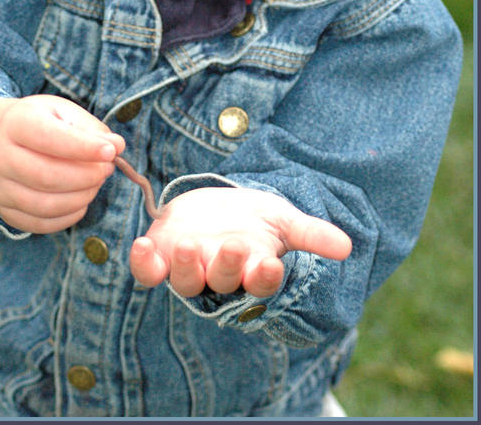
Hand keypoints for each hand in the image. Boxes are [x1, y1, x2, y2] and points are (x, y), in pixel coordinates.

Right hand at [0, 95, 124, 232]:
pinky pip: (40, 224)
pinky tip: (81, 201)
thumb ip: (91, 129)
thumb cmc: (41, 122)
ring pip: (45, 205)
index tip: (110, 152)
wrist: (1, 138)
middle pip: (47, 176)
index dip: (84, 148)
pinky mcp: (4, 211)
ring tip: (95, 184)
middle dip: (87, 176)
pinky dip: (68, 217)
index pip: (50, 138)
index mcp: (16, 123)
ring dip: (81, 198)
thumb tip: (117, 146)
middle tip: (107, 170)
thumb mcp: (64, 113)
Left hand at [129, 187, 351, 297]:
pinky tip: (140, 246)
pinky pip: (148, 271)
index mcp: (252, 267)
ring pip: (186, 280)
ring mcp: (189, 266)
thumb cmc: (252, 218)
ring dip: (185, 266)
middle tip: (232, 247)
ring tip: (188, 245)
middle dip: (227, 265)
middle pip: (224, 280)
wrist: (214, 206)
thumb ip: (311, 233)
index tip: (269, 262)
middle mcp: (220, 273)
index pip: (261, 281)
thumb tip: (347, 246)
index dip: (264, 275)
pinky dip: (143, 263)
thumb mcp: (283, 220)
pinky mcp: (160, 253)